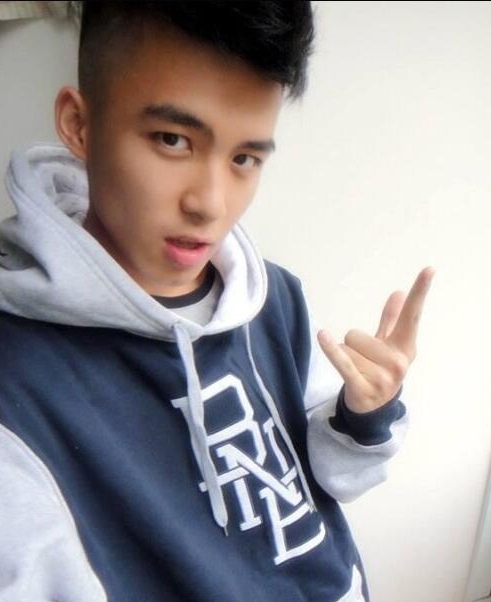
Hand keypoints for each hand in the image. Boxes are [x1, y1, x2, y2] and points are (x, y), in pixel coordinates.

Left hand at [317, 266, 434, 412]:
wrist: (373, 408)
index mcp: (405, 347)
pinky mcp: (362, 387)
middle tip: (362, 362)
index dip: (420, 292)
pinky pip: (342, 362)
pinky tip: (322, 335)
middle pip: (356, 335)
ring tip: (357, 372)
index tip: (429, 269)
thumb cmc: (379, 370)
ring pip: (346, 348)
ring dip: (344, 357)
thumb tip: (399, 292)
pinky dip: (331, 350)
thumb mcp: (388, 345)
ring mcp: (382, 377)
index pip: (411, 315)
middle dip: (352, 346)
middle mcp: (398, 362)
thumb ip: (393, 319)